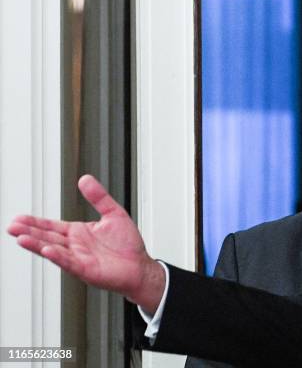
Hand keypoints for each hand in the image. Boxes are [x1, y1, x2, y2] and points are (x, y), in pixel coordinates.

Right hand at [7, 174, 164, 312]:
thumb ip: (98, 197)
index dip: (35, 222)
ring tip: (20, 238)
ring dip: (37, 244)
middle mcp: (75, 246)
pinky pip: (70, 262)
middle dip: (29, 232)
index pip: (52, 226)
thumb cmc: (127, 244)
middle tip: (11, 226)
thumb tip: (84, 179)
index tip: (19, 218)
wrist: (141, 266)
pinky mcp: (87, 270)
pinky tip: (47, 250)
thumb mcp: (113, 213)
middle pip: (47, 237)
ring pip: (54, 249)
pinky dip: (58, 256)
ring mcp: (79, 258)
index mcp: (78, 232)